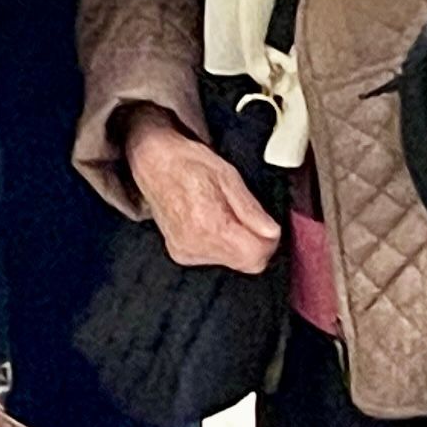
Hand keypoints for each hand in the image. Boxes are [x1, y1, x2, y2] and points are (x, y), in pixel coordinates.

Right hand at [122, 109, 279, 273]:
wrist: (153, 163)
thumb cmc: (190, 163)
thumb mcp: (228, 176)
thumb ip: (251, 209)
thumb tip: (272, 232)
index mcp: (208, 223)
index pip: (255, 255)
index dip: (269, 241)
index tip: (267, 225)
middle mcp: (194, 243)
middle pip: (247, 263)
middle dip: (256, 243)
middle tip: (249, 218)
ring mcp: (185, 252)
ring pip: (234, 262)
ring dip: (239, 244)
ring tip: (225, 216)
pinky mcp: (180, 255)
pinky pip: (216, 259)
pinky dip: (222, 245)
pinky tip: (212, 223)